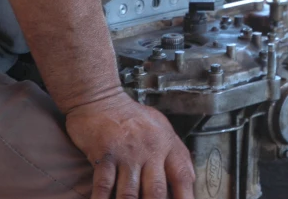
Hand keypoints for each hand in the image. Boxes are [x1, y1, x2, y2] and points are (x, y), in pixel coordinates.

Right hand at [65, 91, 194, 198]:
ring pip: (130, 194)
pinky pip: (104, 185)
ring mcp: (127, 153)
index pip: (182, 175)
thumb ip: (173, 152)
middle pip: (157, 191)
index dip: (186, 197)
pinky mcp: (105, 154)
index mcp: (167, 143)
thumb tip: (187, 179)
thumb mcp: (160, 127)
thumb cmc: (131, 115)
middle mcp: (150, 149)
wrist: (101, 98)